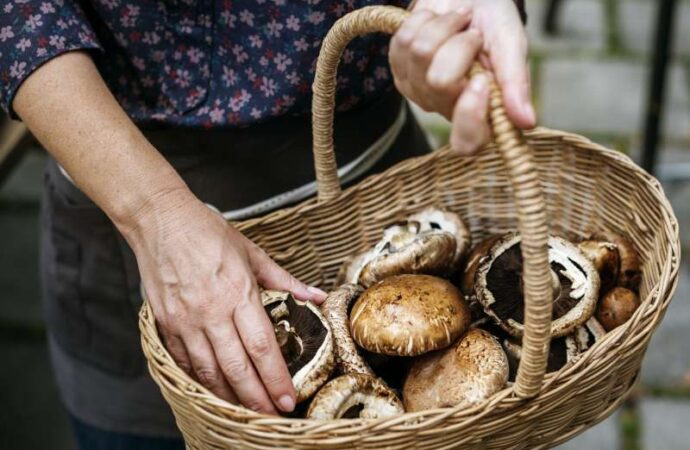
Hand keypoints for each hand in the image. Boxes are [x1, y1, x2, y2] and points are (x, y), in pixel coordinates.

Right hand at [123, 190, 326, 413]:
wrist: (160, 220)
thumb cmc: (208, 232)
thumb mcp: (252, 252)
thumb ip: (284, 280)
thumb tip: (316, 296)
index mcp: (238, 292)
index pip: (262, 345)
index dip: (276, 378)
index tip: (289, 399)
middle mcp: (211, 311)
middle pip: (237, 367)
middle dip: (256, 398)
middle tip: (272, 416)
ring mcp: (186, 320)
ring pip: (208, 371)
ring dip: (229, 396)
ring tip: (246, 412)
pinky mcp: (165, 322)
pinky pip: (183, 361)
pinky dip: (199, 381)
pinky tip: (213, 391)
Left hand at [390, 0, 534, 153]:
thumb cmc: (494, 24)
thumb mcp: (512, 47)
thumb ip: (516, 83)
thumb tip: (527, 122)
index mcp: (480, 112)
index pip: (467, 142)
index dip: (470, 115)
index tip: (482, 80)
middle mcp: (447, 108)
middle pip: (439, 82)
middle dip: (460, 44)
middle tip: (474, 35)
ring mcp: (419, 92)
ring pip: (419, 55)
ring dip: (443, 27)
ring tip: (458, 23)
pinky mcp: (399, 72)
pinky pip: (402, 42)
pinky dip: (422, 22)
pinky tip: (436, 22)